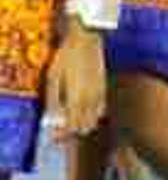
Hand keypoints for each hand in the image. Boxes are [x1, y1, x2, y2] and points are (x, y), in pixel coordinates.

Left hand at [42, 18, 99, 138]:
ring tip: (71, 123)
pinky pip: (101, 110)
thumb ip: (53, 100)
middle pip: (84, 126)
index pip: (72, 126)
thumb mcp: (52, 78)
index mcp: (76, 98)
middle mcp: (90, 100)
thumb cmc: (66, 58)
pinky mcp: (104, 89)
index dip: (63, 135)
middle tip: (61, 131)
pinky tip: (84, 113)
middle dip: (72, 132)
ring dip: (83, 125)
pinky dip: (93, 116)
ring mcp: (100, 94)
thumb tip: (52, 119)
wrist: (86, 41)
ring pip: (94, 120)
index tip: (54, 137)